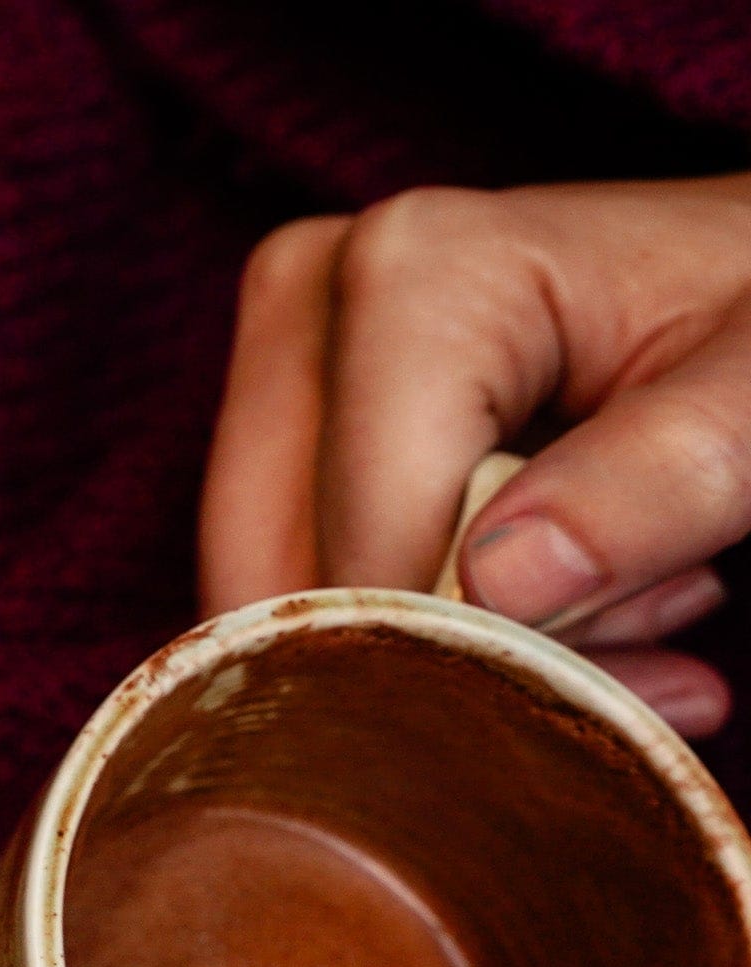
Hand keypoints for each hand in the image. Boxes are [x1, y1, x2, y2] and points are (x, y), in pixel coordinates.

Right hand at [200, 175, 750, 737]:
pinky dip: (411, 634)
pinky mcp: (276, 411)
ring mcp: (278, 354)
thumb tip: (501, 586)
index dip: (474, 656)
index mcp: (411, 274)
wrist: (750, 270)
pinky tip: (541, 605)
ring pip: (283, 607)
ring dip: (440, 660)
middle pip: (293, 589)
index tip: (624, 682)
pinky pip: (288, 585)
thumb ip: (659, 480)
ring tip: (606, 613)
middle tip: (628, 651)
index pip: (369, 553)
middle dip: (445, 664)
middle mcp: (306, 297)